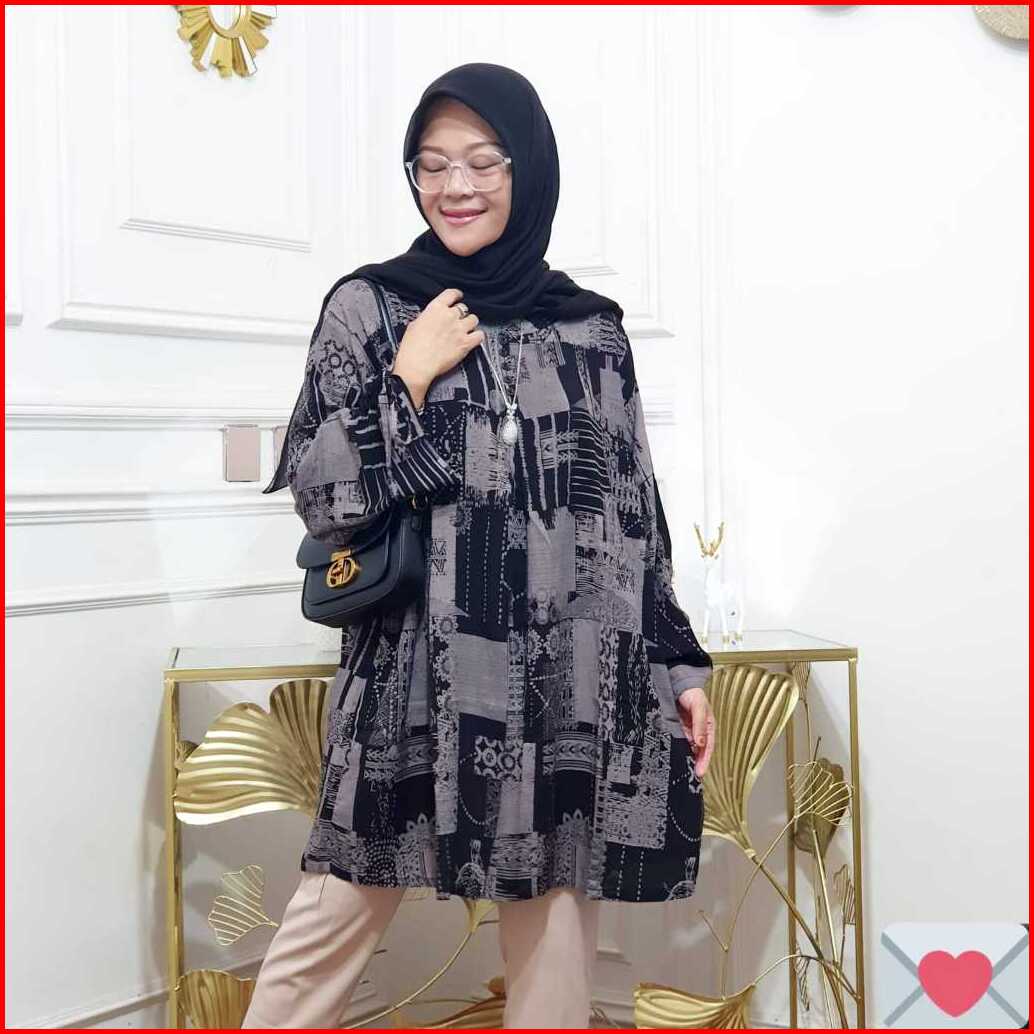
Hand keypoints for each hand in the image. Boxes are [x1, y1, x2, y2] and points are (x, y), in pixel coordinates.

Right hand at [391, 288, 483, 408]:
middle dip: (461, 314)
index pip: (451, 294)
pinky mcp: (466, 343)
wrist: (417, 364)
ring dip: (470, 323)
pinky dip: (478, 336)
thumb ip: (426, 318)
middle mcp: (449, 316)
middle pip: (463, 308)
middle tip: (457, 320)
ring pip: (474, 319)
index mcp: (435, 309)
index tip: (458, 297)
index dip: (456, 295)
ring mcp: (459, 329)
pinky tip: (474, 339)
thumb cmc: (412, 348)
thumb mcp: (414, 325)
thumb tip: (430, 319)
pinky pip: (480, 335)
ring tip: (466, 329)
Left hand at [675, 686, 715, 778]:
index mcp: (708, 727)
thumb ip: (699, 725)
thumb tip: (700, 744)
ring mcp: (690, 731)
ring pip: (690, 748)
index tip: (701, 772)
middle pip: (700, 751)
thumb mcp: (699, 708)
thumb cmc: (693, 695)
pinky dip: (679, 749)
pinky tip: (676, 756)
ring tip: (685, 770)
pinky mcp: (680, 729)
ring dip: (689, 758)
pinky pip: (680, 742)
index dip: (705, 761)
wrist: (679, 685)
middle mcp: (699, 731)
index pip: (708, 748)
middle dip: (698, 763)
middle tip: (694, 775)